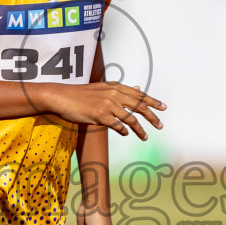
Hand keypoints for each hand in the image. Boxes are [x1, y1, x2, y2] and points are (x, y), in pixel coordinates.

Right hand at [40, 82, 165, 138]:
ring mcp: (107, 104)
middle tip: (160, 125)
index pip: (139, 95)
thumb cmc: (80, 94)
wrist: (61, 97)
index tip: (164, 108)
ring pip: (131, 118)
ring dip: (140, 130)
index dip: (153, 101)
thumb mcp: (102, 88)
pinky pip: (118, 126)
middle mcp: (114, 94)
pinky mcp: (100, 115)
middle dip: (152, 117)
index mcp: (115, 87)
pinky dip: (124, 131)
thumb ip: (121, 90)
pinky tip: (125, 133)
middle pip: (140, 106)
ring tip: (145, 137)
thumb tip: (138, 88)